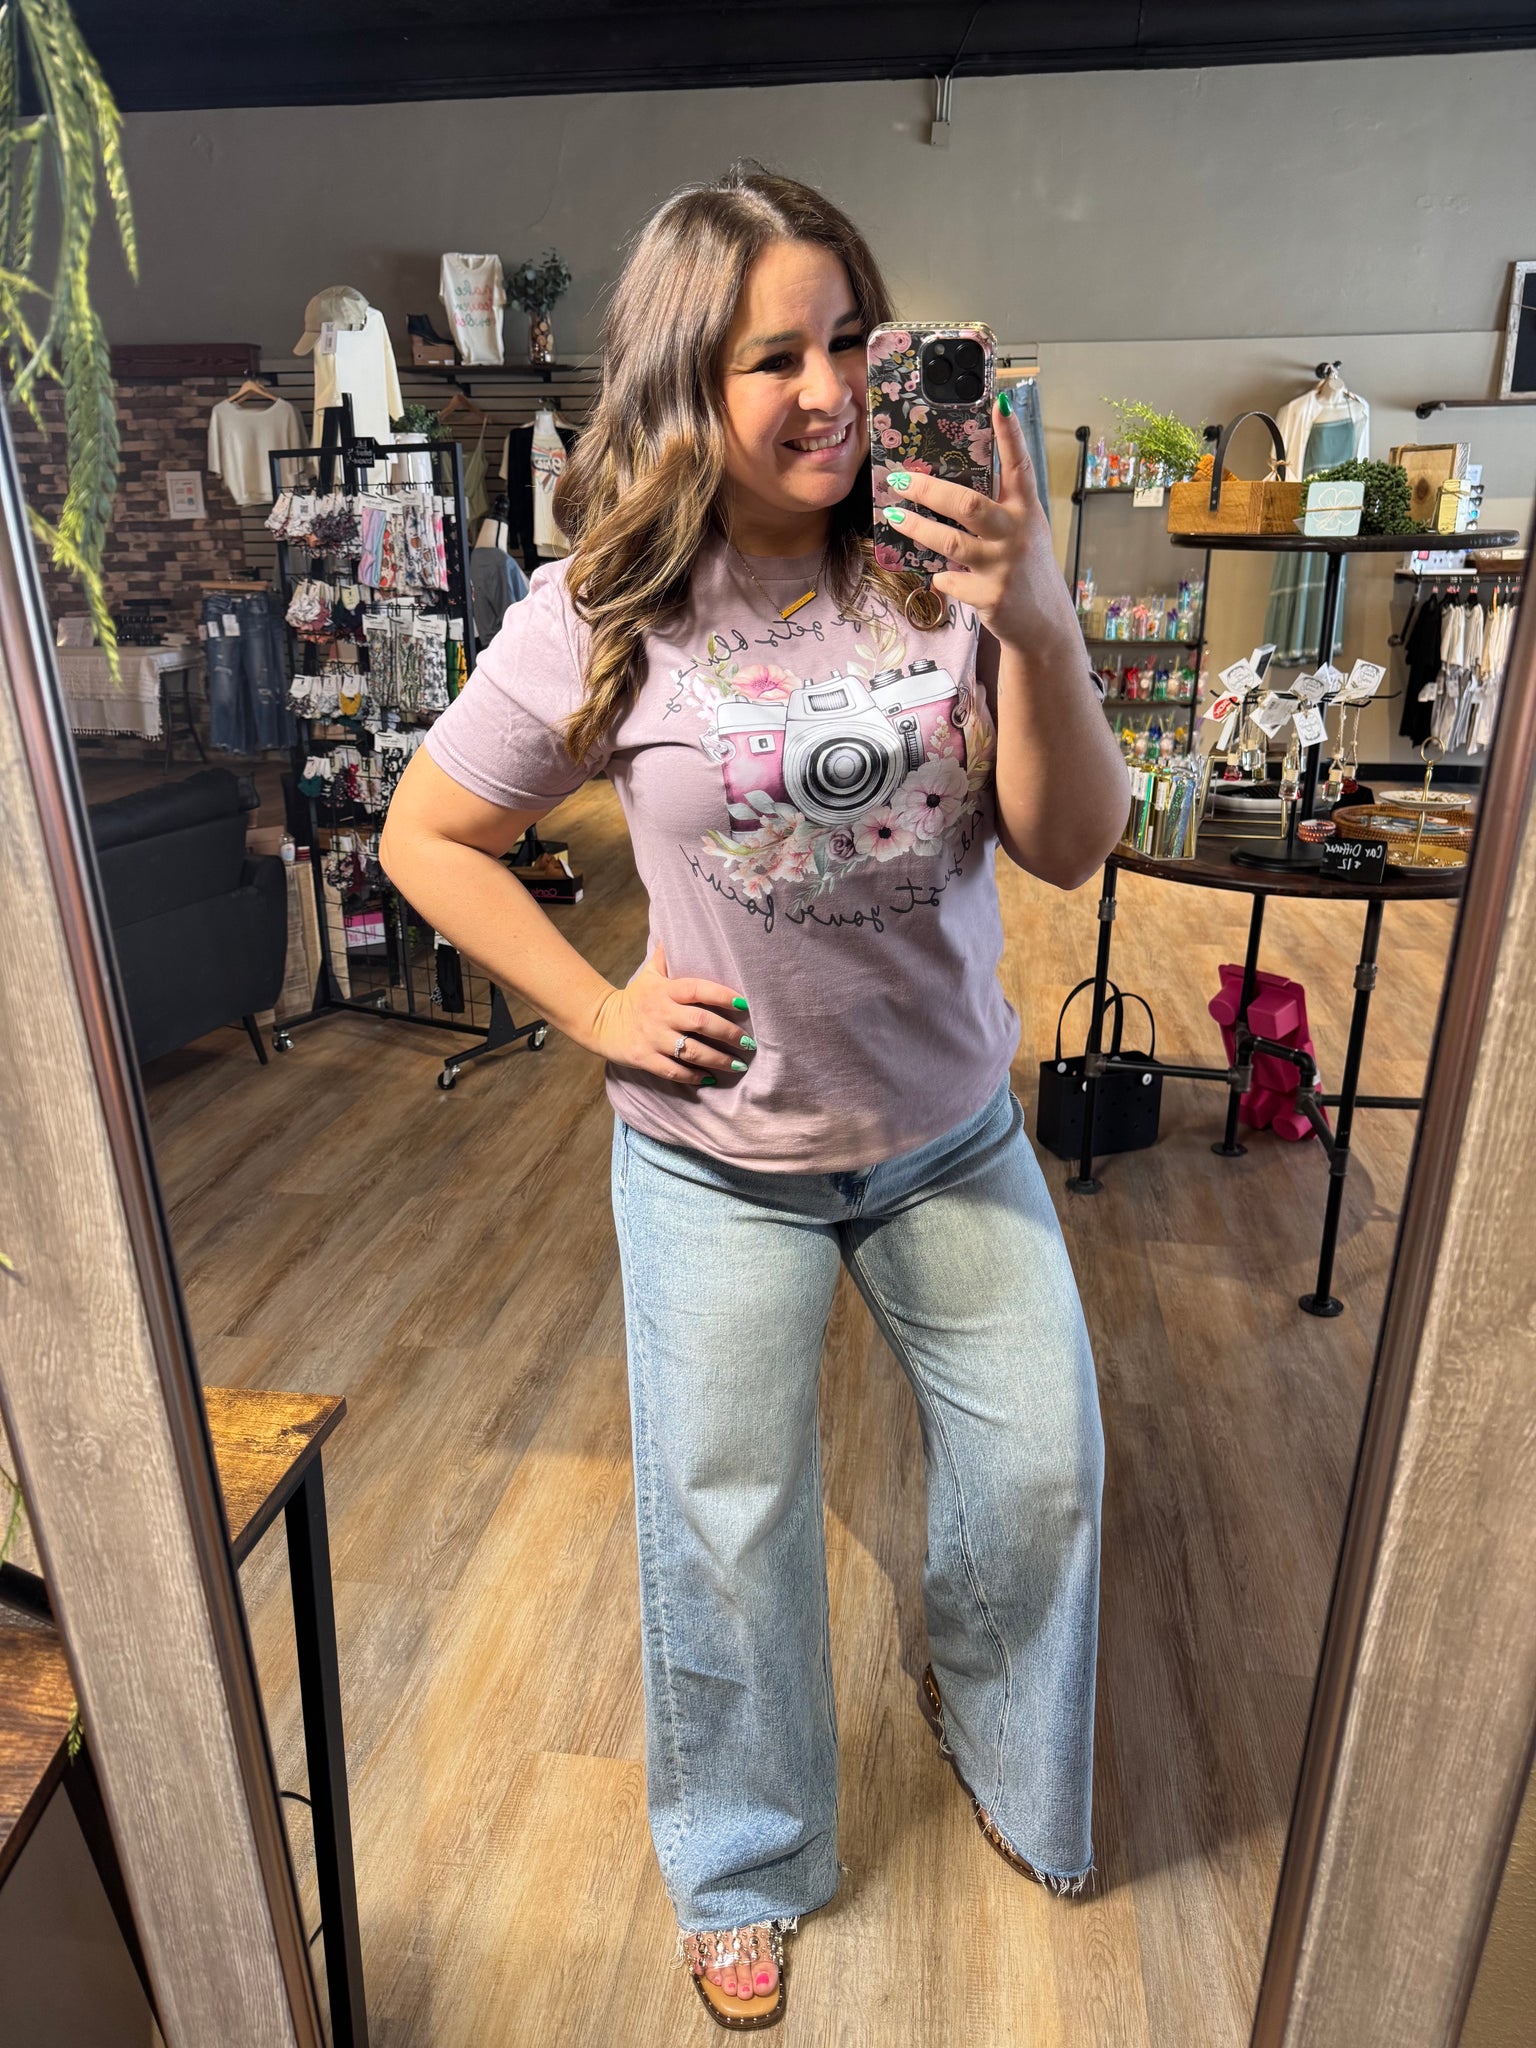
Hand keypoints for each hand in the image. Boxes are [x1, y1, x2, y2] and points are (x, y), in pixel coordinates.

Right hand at [586, 944, 753, 1086]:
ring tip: (739, 1065)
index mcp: (665, 991)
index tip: (745, 1004)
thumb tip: (681, 927)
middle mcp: (660, 1013)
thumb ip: (667, 955)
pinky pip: (673, 1070)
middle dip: (729, 1033)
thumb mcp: (649, 973)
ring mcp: (652, 1037)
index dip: (723, 996)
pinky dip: (693, 1076)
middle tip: (749, 1043)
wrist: (600, 1022)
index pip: (698, 990)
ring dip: (718, 1059)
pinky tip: (710, 1078)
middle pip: (700, 1022)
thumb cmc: (635, 997)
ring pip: (691, 1051)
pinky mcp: (644, 1058)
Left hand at [880, 395, 1076, 655]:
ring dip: (917, 528)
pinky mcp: (989, 595)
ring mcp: (1002, 565)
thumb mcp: (1025, 531)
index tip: (997, 402)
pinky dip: (940, 575)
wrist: (1043, 624)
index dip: (1010, 433)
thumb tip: (956, 481)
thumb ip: (1001, 507)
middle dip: (929, 489)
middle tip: (900, 479)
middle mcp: (1016, 533)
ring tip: (895, 517)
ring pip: (949, 541)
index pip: (1020, 465)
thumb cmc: (1026, 570)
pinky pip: (949, 578)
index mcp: (1027, 510)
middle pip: (967, 504)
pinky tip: (940, 574)